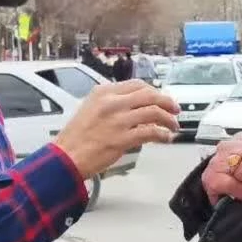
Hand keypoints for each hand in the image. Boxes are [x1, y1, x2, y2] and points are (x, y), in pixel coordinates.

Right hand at [55, 80, 179, 179]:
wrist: (66, 156)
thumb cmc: (76, 138)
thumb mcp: (90, 109)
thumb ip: (111, 104)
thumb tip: (133, 106)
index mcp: (103, 92)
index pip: (137, 85)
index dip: (154, 91)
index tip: (161, 98)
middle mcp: (112, 102)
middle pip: (150, 95)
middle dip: (167, 102)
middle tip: (175, 110)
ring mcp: (119, 120)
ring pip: (154, 112)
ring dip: (168, 119)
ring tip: (173, 126)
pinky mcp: (123, 138)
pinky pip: (151, 132)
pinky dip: (163, 134)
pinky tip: (166, 138)